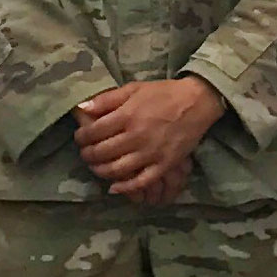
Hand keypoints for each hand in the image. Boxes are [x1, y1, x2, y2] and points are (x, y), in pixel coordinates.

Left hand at [73, 78, 226, 198]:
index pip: (94, 131)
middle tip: (85, 154)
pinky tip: (115, 187)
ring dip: (101, 171)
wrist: (197, 102)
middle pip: (102, 152)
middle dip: (88, 155)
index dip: (82, 137)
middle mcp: (137, 136)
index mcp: (127, 115)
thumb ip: (107, 99)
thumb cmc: (163, 93)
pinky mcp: (164, 164)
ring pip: (117, 169)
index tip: (79, 138)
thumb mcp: (133, 89)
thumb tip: (82, 108)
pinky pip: (142, 181)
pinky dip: (126, 187)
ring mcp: (151, 152)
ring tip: (96, 168)